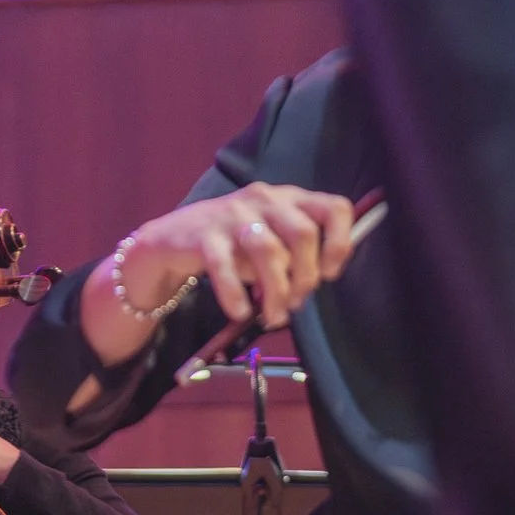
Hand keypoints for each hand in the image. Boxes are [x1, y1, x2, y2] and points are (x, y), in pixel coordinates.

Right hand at [119, 182, 356, 330]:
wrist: (173, 238)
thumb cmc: (233, 244)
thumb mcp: (271, 241)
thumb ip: (295, 257)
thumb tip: (312, 286)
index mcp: (290, 199)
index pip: (334, 208)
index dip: (340, 243)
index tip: (330, 274)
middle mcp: (265, 199)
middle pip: (303, 233)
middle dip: (306, 277)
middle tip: (297, 303)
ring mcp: (233, 214)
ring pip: (268, 250)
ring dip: (277, 291)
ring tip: (274, 316)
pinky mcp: (204, 234)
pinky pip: (224, 266)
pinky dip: (235, 293)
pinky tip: (240, 311)